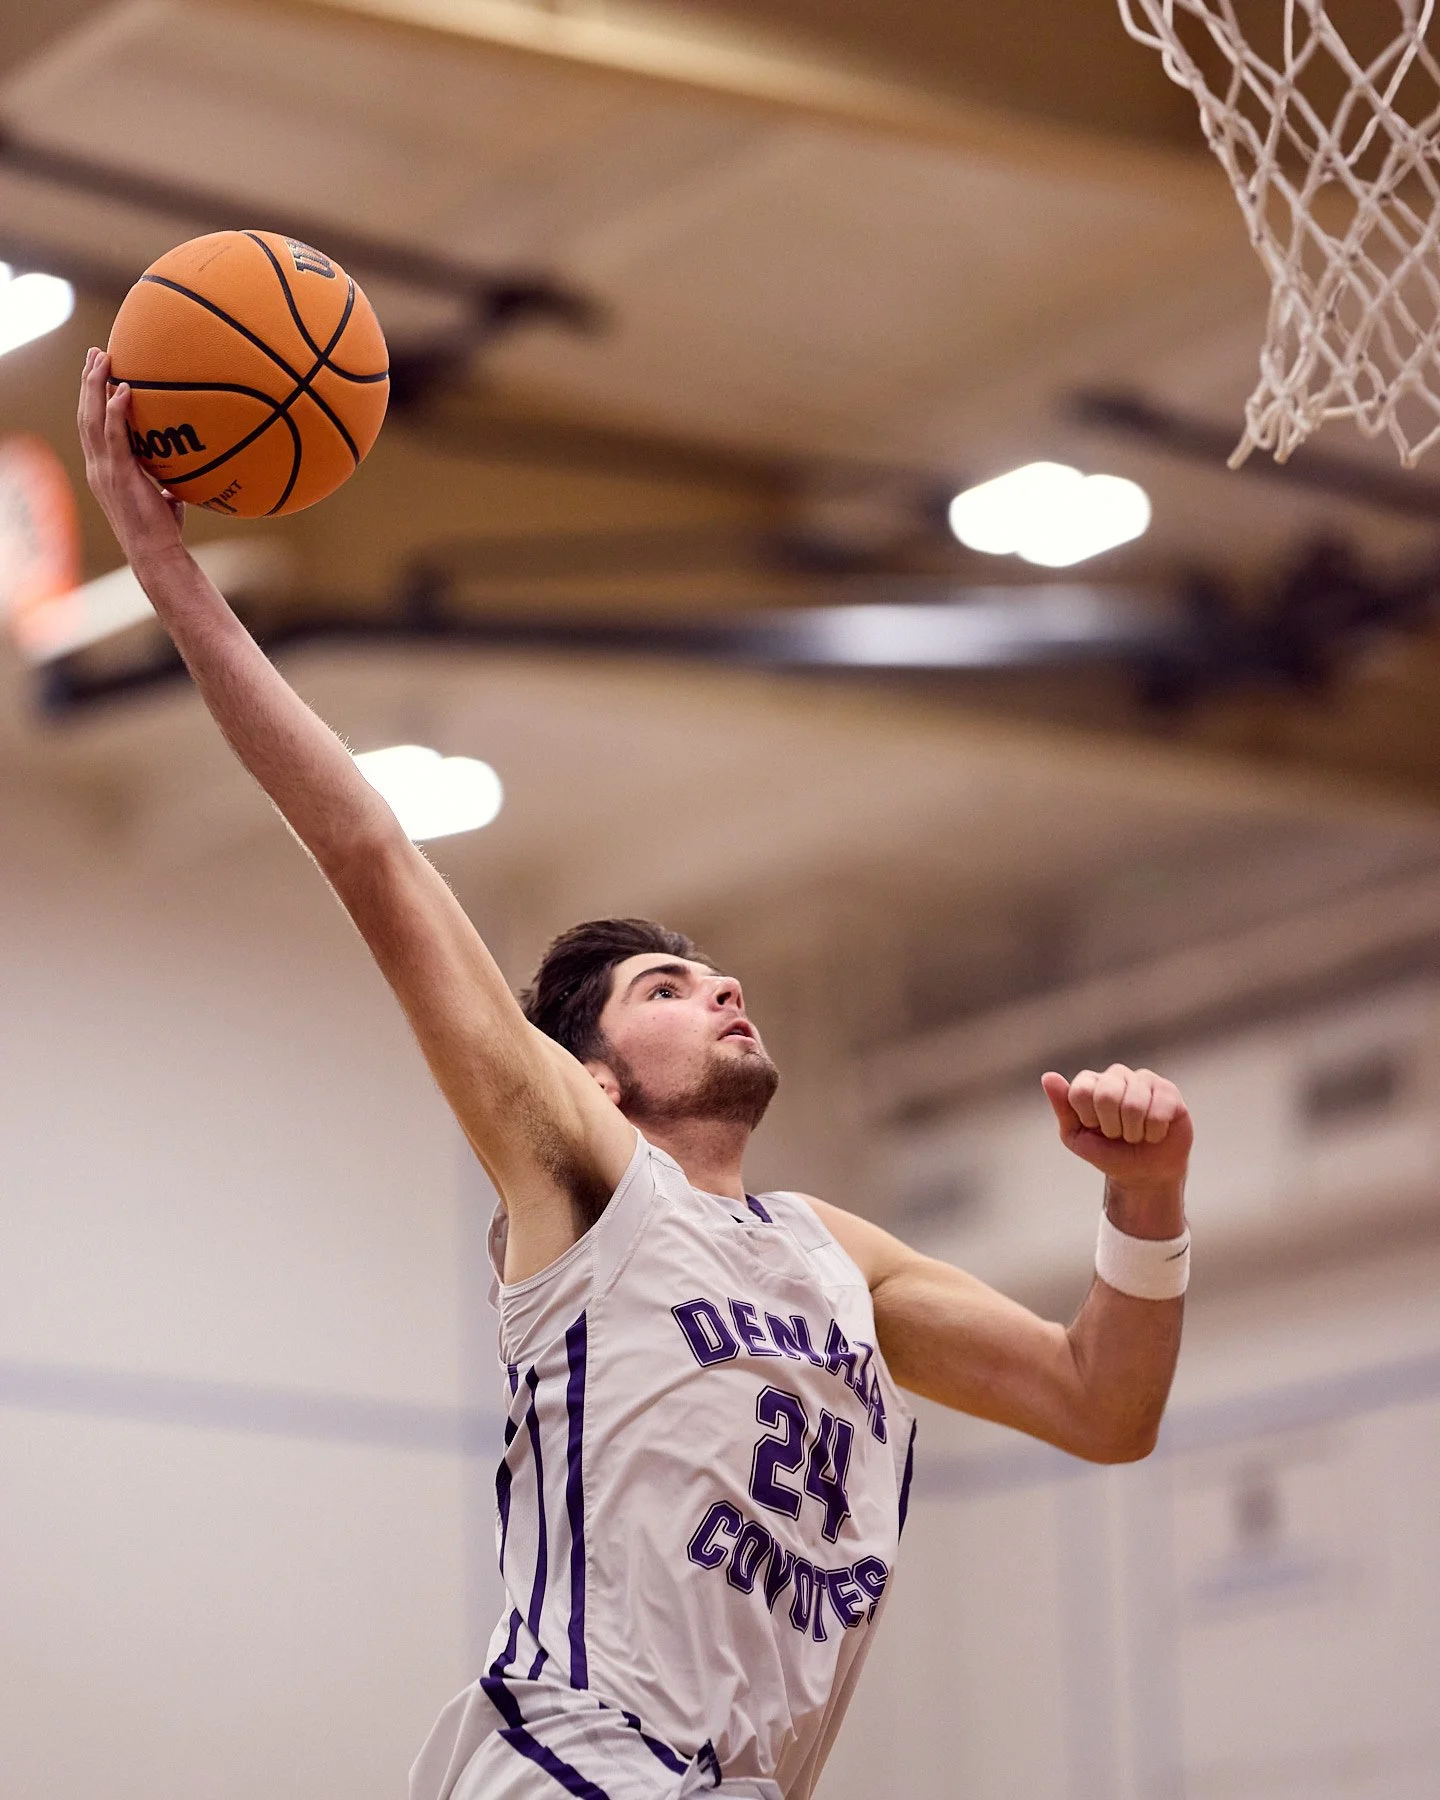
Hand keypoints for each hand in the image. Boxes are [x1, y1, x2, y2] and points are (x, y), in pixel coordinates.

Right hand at [78, 347, 185, 564]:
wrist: (155, 553)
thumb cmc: (162, 531)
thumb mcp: (163, 500)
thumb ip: (166, 486)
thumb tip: (181, 482)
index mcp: (103, 469)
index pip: (92, 427)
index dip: (91, 399)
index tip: (97, 373)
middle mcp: (97, 466)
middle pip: (85, 414)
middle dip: (88, 381)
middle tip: (95, 353)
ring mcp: (104, 470)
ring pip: (92, 419)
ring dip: (95, 386)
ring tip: (102, 359)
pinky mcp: (119, 475)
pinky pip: (114, 436)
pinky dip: (115, 411)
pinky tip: (122, 391)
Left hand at [1041, 1064, 1191, 1190]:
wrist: (1143, 1173)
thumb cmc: (1107, 1152)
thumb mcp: (1076, 1136)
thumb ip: (1063, 1107)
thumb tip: (1048, 1076)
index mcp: (1090, 1082)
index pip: (1081, 1091)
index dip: (1089, 1119)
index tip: (1095, 1128)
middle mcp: (1116, 1075)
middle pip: (1107, 1095)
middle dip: (1112, 1127)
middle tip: (1117, 1134)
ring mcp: (1144, 1080)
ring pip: (1134, 1104)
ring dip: (1134, 1132)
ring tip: (1136, 1135)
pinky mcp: (1168, 1091)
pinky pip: (1159, 1111)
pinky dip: (1154, 1132)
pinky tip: (1155, 1133)